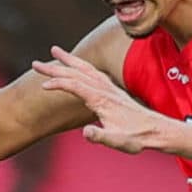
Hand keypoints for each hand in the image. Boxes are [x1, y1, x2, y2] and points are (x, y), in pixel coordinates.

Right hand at [32, 44, 178, 154]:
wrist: (156, 130)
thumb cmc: (137, 138)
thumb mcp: (119, 141)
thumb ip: (102, 137)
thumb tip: (86, 133)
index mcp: (102, 99)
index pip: (75, 86)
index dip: (58, 84)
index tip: (43, 86)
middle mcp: (105, 89)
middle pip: (76, 73)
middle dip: (55, 68)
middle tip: (35, 63)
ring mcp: (109, 88)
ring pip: (85, 68)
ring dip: (69, 60)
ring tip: (55, 50)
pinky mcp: (113, 90)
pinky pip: (94, 72)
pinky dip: (82, 66)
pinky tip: (79, 66)